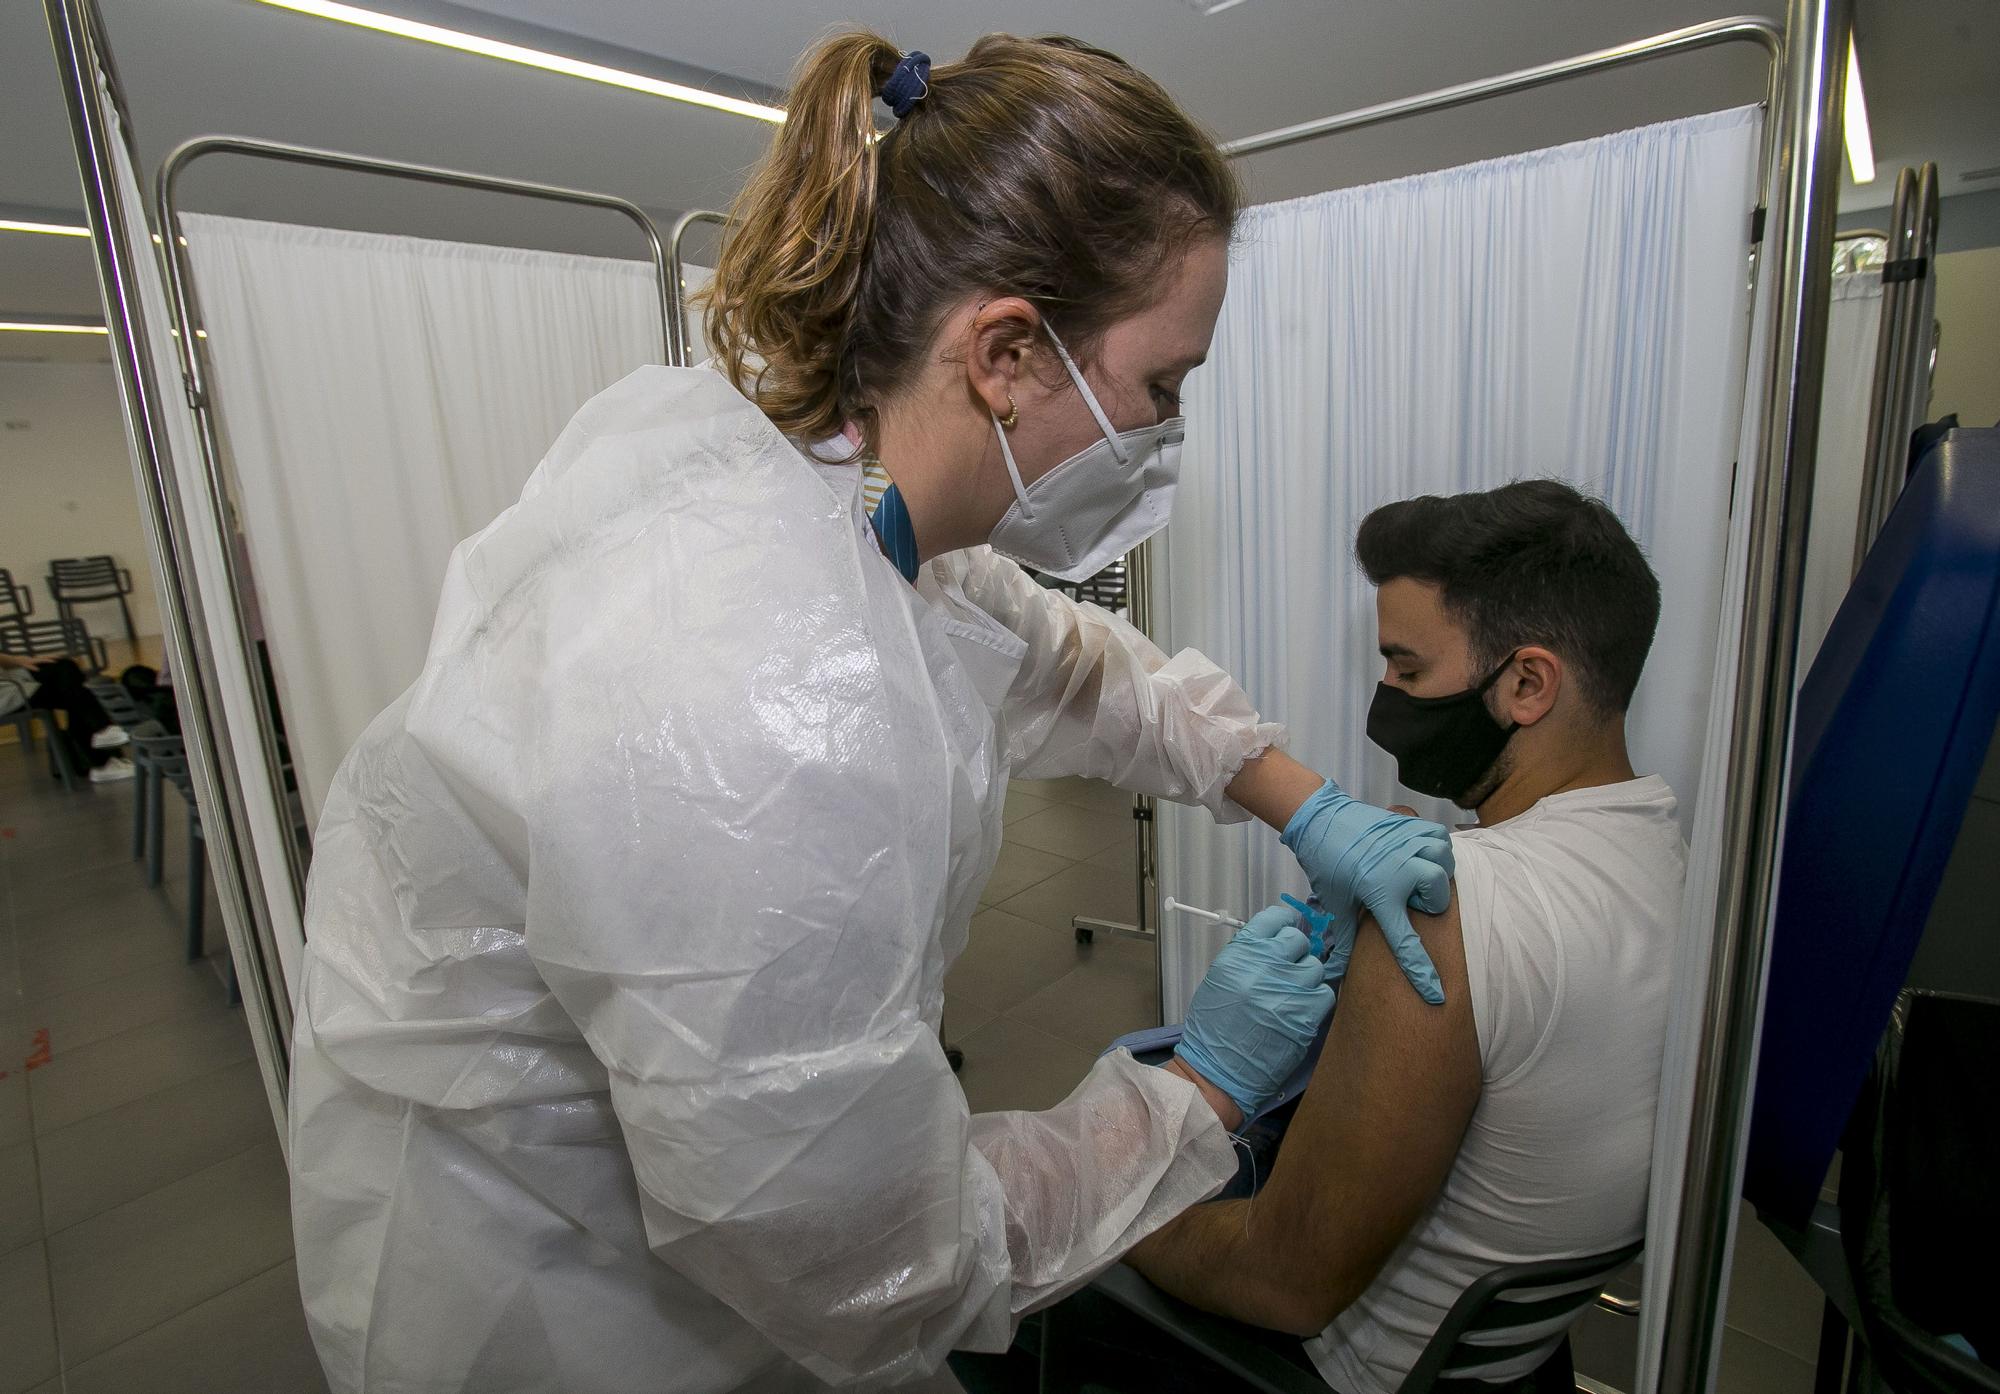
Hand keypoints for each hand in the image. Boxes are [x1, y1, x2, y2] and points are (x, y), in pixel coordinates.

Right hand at [1174, 906, 1333, 1121]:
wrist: (1217, 1071)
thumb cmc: (1214, 1028)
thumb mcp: (1220, 979)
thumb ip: (1247, 956)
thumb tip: (1275, 942)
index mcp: (1239, 955)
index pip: (1273, 920)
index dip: (1284, 923)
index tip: (1287, 930)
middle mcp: (1264, 967)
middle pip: (1298, 940)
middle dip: (1295, 952)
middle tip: (1288, 968)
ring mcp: (1288, 990)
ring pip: (1314, 967)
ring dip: (1306, 978)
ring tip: (1291, 995)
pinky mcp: (1305, 1016)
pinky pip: (1325, 993)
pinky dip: (1316, 1000)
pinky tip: (1301, 1010)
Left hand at [1280, 780, 1451, 1003]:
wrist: (1322, 821)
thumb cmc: (1328, 864)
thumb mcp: (1336, 904)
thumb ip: (1343, 938)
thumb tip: (1334, 973)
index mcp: (1380, 894)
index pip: (1405, 942)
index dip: (1420, 972)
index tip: (1435, 994)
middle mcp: (1400, 869)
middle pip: (1439, 894)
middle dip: (1429, 900)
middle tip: (1407, 896)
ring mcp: (1408, 843)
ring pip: (1444, 862)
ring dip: (1435, 870)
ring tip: (1416, 873)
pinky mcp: (1411, 825)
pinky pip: (1440, 837)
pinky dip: (1436, 846)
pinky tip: (1420, 853)